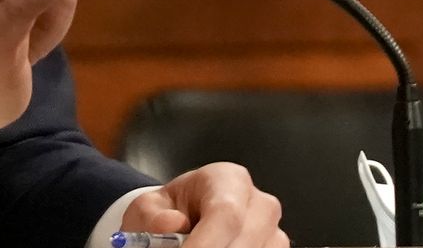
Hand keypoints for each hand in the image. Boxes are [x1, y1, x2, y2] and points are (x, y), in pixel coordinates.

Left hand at [122, 163, 286, 247]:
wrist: (184, 218)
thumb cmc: (171, 211)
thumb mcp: (148, 208)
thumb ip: (153, 216)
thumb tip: (172, 223)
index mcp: (228, 180)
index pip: (225, 213)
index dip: (205, 243)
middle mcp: (259, 204)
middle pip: (244, 242)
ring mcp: (273, 232)